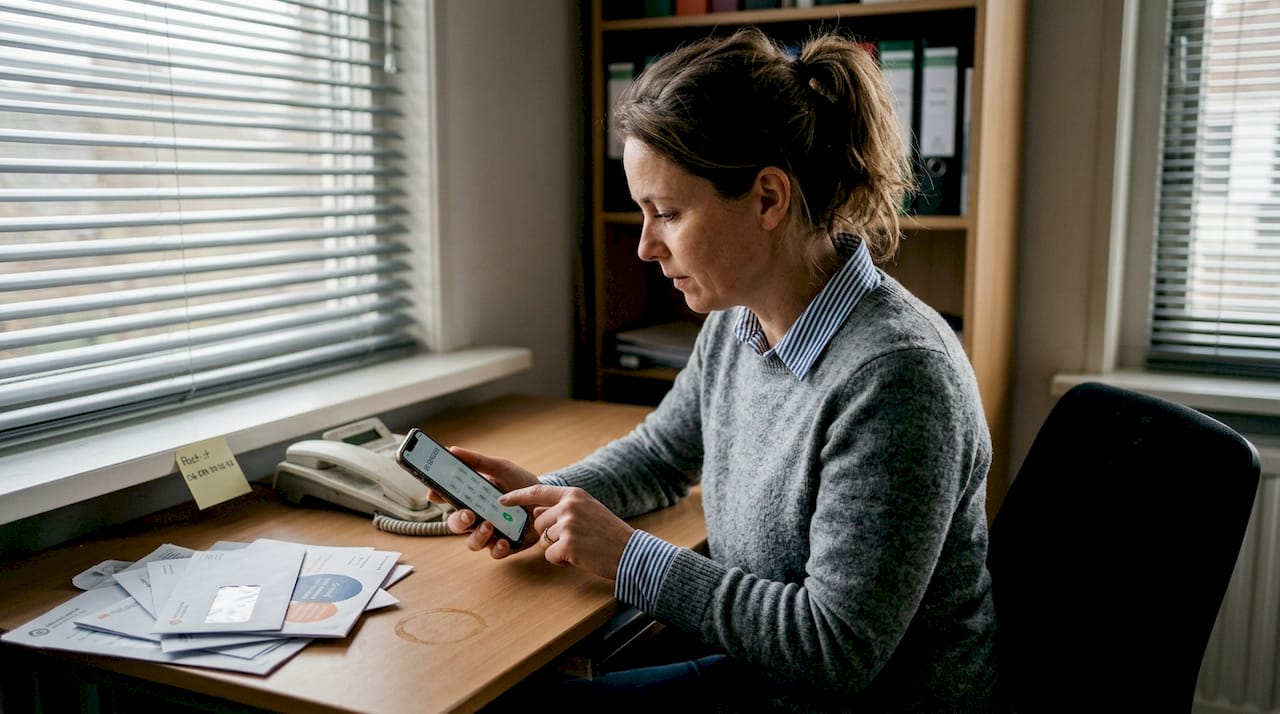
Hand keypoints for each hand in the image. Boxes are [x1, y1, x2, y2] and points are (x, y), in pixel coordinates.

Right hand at [426, 446, 541, 556]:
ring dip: (477, 536)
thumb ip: (478, 461)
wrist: (547, 498)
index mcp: (471, 498)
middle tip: (468, 514)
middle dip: (458, 521)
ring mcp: (490, 533)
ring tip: (488, 526)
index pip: (447, 498)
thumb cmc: (520, 482)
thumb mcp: (500, 468)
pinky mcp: (506, 545)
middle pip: (456, 524)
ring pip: (472, 542)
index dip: (437, 496)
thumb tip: (452, 450)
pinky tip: (503, 540)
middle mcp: (477, 517)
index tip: (434, 493)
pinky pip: (495, 552)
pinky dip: (497, 548)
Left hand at [500, 484, 633, 579]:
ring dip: (557, 548)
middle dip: (549, 534)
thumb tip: (537, 510)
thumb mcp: (588, 511)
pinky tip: (580, 558)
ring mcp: (568, 525)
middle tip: (574, 540)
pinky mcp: (568, 545)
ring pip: (543, 540)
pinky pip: (550, 556)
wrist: (630, 552)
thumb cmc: (609, 533)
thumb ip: (563, 508)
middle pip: (538, 522)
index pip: (538, 491)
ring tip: (580, 548)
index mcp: (574, 495)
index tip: (502, 500)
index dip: (517, 496)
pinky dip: (561, 561)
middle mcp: (569, 506)